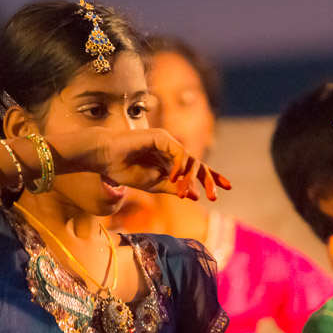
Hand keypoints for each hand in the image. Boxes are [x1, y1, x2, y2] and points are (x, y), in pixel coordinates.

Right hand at [93, 128, 230, 200]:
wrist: (104, 158)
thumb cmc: (126, 170)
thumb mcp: (154, 185)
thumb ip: (174, 188)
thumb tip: (197, 196)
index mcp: (170, 162)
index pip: (197, 168)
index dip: (212, 177)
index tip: (228, 187)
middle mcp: (172, 150)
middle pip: (198, 163)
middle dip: (209, 179)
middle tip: (215, 196)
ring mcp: (167, 141)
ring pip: (190, 159)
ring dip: (191, 178)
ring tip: (187, 193)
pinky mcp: (161, 136)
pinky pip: (178, 153)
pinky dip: (179, 167)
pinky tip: (174, 178)